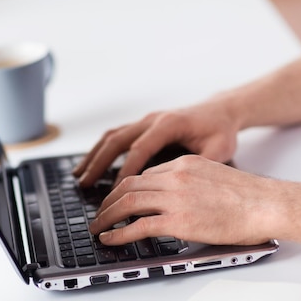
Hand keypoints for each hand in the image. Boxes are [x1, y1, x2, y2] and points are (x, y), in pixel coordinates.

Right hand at [73, 98, 240, 187]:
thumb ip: (201, 165)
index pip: (140, 148)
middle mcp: (152, 120)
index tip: (115, 190)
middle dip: (99, 163)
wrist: (220, 111)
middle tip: (85, 184)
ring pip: (112, 137)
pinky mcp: (143, 126)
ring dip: (93, 156)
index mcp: (169, 124)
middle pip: (117, 140)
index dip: (126, 169)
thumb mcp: (219, 149)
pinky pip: (116, 136)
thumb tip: (183, 186)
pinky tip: (90, 165)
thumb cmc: (220, 130)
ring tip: (79, 176)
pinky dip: (100, 150)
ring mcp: (145, 121)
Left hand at [88, 155, 279, 245]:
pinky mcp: (178, 220)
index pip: (144, 174)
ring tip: (97, 227)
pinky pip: (138, 226)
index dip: (125, 188)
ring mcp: (175, 198)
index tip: (117, 199)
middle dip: (108, 200)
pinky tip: (110, 239)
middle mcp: (175, 176)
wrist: (268, 205)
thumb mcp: (215, 176)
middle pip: (128, 185)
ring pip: (127, 202)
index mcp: (184, 164)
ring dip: (107, 216)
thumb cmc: (250, 197)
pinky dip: (119, 233)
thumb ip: (191, 182)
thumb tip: (177, 198)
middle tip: (99, 213)